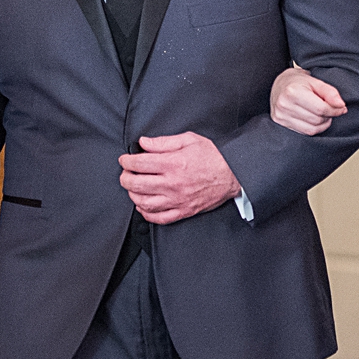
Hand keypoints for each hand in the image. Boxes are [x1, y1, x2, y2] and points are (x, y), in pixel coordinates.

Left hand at [119, 132, 240, 223]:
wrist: (233, 174)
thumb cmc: (213, 156)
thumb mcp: (189, 140)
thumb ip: (164, 142)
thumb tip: (144, 143)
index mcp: (173, 164)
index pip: (139, 163)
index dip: (127, 161)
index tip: (125, 159)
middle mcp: (172, 183)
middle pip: (137, 184)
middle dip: (125, 178)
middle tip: (125, 173)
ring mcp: (177, 200)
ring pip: (144, 203)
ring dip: (133, 195)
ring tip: (133, 188)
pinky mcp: (184, 211)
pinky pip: (160, 218)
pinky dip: (146, 214)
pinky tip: (143, 206)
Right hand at [270, 66, 344, 135]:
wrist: (279, 85)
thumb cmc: (297, 82)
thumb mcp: (314, 81)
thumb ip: (329, 92)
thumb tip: (341, 105)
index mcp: (293, 92)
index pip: (320, 108)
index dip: (335, 110)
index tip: (341, 107)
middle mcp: (284, 105)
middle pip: (317, 119)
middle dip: (328, 116)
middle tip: (331, 109)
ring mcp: (281, 117)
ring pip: (312, 129)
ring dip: (322, 123)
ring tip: (323, 114)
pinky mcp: (281, 124)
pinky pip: (305, 132)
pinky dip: (314, 128)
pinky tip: (314, 119)